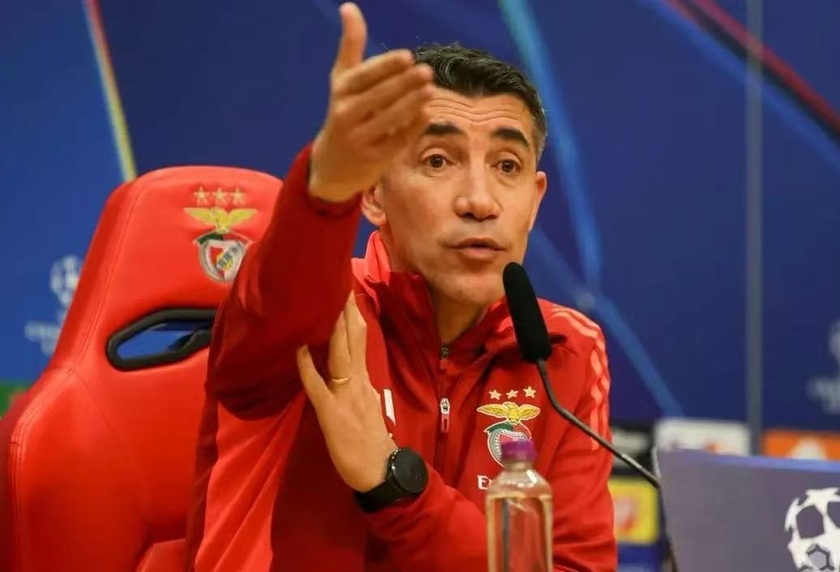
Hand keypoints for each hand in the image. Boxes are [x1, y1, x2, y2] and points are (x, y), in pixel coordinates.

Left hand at [296, 293, 396, 491]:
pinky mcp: (331, 413)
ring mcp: (345, 395)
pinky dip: (307, 367)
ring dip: (332, 329)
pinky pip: (317, 386)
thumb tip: (350, 369)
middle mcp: (359, 381)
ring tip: (325, 304)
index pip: (360, 340)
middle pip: (353, 340)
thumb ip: (358, 386)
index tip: (348, 293)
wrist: (380, 470)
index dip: (353, 316)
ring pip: (340, 355)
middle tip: (340, 283)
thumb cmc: (373, 443)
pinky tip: (299, 351)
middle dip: (345, 312)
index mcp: (366, 379)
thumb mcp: (368, 406)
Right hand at [309, 2, 434, 202]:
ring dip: (411, 105)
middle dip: (403, 85)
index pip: (363, 77)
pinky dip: (412, 128)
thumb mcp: (342, 80)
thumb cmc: (345, 112)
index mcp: (340, 92)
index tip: (407, 56)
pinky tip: (428, 114)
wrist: (333, 164)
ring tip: (431, 90)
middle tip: (426, 71)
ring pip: (389, 120)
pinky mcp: (374, 159)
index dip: (385, 67)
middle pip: (378, 98)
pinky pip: (397, 141)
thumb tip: (349, 6)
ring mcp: (360, 139)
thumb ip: (350, 45)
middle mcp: (346, 115)